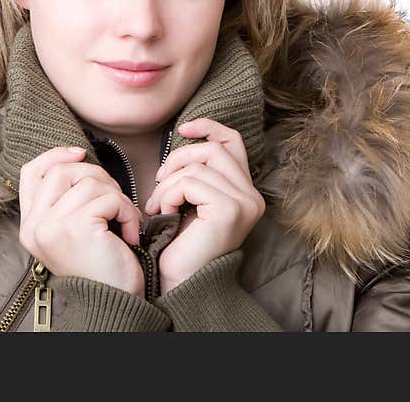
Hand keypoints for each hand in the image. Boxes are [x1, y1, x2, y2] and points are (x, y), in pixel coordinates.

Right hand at [17, 146, 145, 296]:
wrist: (113, 303)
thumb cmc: (101, 265)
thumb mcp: (74, 229)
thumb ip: (66, 199)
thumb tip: (78, 156)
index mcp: (30, 225)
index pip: (31, 173)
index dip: (55, 155)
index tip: (80, 152)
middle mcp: (34, 226)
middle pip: (61, 171)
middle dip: (96, 175)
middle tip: (114, 200)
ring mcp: (52, 226)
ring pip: (88, 181)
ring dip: (117, 196)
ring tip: (124, 220)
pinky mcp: (76, 228)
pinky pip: (107, 198)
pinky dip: (127, 211)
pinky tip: (130, 233)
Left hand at [144, 118, 265, 293]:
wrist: (181, 282)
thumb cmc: (181, 244)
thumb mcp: (191, 200)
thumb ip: (198, 173)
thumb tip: (187, 135)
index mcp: (245, 191)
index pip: (233, 142)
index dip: (208, 127)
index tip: (182, 128)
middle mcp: (252, 196)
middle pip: (213, 149)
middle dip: (179, 158)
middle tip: (159, 181)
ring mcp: (244, 203)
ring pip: (197, 167)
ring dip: (168, 183)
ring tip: (157, 205)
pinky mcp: (229, 210)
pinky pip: (190, 183)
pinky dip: (169, 194)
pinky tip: (163, 213)